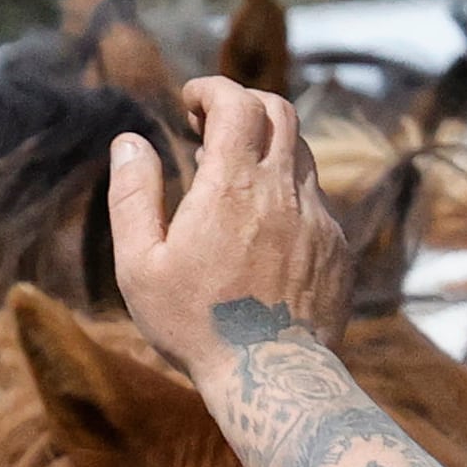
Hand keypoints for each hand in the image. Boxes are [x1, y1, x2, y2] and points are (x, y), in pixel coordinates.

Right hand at [109, 78, 351, 384]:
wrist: (271, 376)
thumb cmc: (196, 325)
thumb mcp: (140, 266)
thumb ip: (132, 197)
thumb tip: (129, 142)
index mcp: (232, 184)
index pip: (236, 101)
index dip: (212, 89)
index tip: (191, 101)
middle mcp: (283, 189)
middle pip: (279, 110)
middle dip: (244, 104)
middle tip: (213, 126)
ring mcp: (318, 216)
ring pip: (301, 152)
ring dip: (268, 146)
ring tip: (236, 176)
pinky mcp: (337, 246)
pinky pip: (315, 199)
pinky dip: (287, 192)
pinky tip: (263, 228)